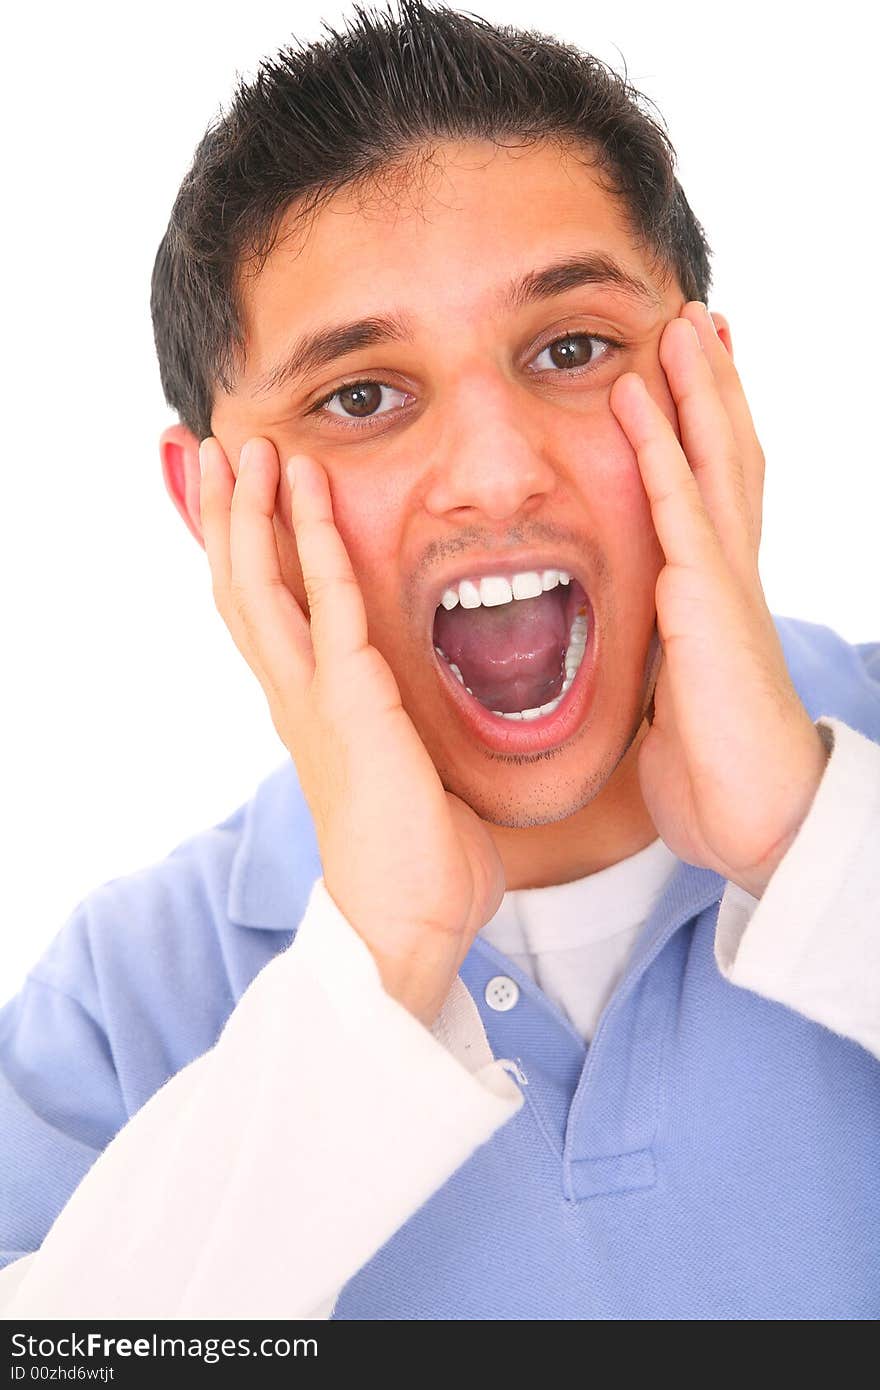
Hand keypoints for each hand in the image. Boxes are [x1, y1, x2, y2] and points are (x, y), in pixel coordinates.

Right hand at [198, 437, 504, 1025]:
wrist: (405, 925)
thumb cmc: (415, 859)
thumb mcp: (400, 773)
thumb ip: (398, 731)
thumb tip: (423, 718)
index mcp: (307, 709)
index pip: (261, 611)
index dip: (243, 549)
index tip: (236, 493)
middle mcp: (294, 695)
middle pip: (239, 585)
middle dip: (227, 515)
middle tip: (217, 446)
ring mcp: (312, 699)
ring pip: (261, 585)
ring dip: (253, 511)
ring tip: (248, 446)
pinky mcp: (348, 704)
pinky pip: (328, 607)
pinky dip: (313, 544)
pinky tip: (309, 492)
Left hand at [609, 302, 830, 899]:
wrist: (756, 816)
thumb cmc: (713, 765)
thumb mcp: (678, 693)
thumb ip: (663, 653)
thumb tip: (642, 646)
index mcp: (715, 594)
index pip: (716, 493)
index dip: (708, 431)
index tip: (691, 376)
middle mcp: (726, 574)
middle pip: (727, 457)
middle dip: (712, 387)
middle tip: (697, 319)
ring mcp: (720, 582)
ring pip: (713, 462)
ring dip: (695, 389)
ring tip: (678, 324)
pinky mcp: (703, 602)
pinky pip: (677, 507)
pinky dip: (658, 447)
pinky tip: (636, 397)